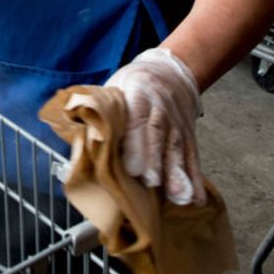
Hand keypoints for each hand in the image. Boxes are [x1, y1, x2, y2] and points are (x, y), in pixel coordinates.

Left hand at [104, 47, 203, 205]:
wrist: (169, 74)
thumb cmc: (133, 86)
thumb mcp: (112, 89)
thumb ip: (98, 112)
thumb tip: (77, 137)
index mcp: (138, 96)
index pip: (137, 119)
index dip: (135, 142)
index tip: (130, 166)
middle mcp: (160, 110)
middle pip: (159, 136)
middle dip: (156, 161)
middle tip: (151, 183)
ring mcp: (177, 125)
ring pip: (178, 149)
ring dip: (177, 174)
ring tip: (178, 197)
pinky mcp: (188, 138)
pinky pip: (193, 159)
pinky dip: (195, 179)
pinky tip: (196, 198)